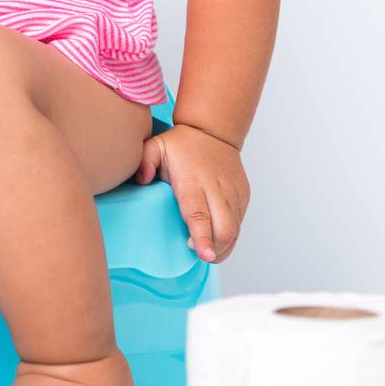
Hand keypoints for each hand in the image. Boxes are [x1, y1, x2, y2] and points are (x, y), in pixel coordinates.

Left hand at [133, 123, 249, 262]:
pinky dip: (229, 236)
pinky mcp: (243, 196)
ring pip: (234, 231)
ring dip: (222, 247)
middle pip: (224, 229)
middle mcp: (218, 189)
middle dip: (214, 249)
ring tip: (207, 251)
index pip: (200, 214)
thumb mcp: (156, 145)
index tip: (203, 254)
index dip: (202, 237)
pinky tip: (216, 239)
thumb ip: (144, 162)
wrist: (214, 131)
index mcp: (194, 181)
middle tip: (199, 254)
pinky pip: (239, 224)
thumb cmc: (182, 144)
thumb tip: (141, 180)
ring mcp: (234, 194)